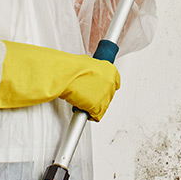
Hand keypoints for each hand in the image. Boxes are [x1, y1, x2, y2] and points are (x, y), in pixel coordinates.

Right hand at [0, 41, 119, 120]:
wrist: (65, 75)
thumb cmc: (71, 68)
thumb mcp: (87, 63)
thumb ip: (95, 71)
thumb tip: (91, 75)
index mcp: (111, 70)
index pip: (115, 82)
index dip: (104, 87)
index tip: (98, 89)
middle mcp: (111, 83)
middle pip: (108, 96)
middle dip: (97, 97)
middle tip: (86, 95)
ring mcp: (106, 96)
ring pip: (102, 107)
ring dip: (92, 106)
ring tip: (81, 100)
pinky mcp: (99, 108)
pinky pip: (96, 116)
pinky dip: (88, 115)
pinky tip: (80, 107)